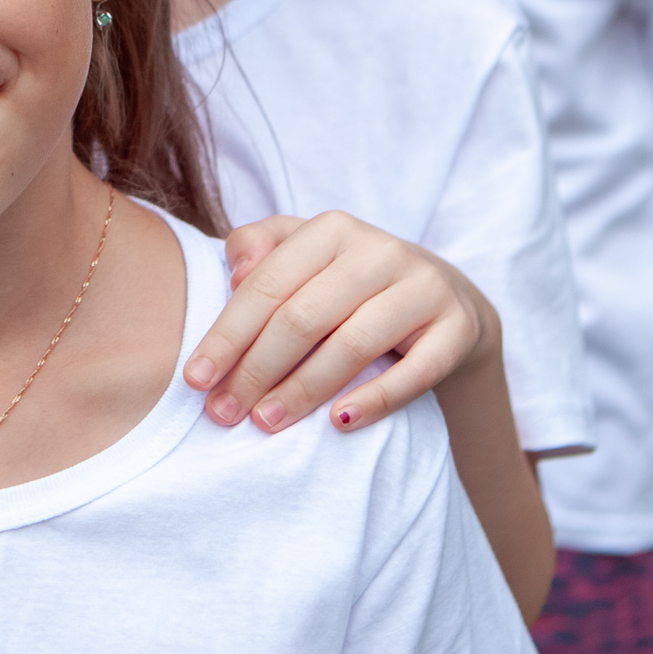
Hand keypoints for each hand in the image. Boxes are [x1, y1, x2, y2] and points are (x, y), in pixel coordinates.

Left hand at [184, 211, 492, 434]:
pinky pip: (416, 371)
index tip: (195, 380)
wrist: (444, 300)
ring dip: (303, 389)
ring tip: (266, 422)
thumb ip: (259, 249)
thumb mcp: (303, 254)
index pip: (267, 285)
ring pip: (353, 344)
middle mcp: (380, 251)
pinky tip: (338, 423)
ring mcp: (425, 289)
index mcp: (332, 230)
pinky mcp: (458, 329)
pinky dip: (375, 399)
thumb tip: (234, 273)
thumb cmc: (348, 283)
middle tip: (223, 414)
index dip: (227, 334)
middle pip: (304, 316)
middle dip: (256, 370)